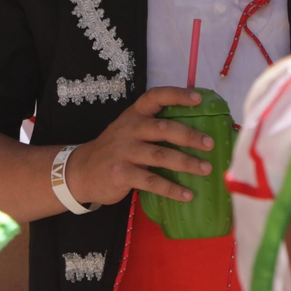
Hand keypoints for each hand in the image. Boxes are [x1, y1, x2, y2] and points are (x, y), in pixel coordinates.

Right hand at [63, 89, 211, 205]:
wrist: (81, 171)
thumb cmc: (114, 149)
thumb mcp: (128, 130)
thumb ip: (152, 127)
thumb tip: (192, 132)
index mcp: (134, 115)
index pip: (155, 97)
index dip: (177, 96)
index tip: (198, 99)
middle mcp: (130, 129)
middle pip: (163, 128)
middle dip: (189, 136)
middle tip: (210, 144)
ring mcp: (125, 152)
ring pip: (161, 156)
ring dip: (186, 163)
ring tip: (206, 169)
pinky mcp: (122, 174)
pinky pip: (152, 181)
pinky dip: (171, 189)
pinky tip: (187, 195)